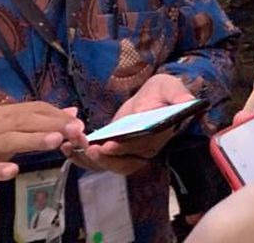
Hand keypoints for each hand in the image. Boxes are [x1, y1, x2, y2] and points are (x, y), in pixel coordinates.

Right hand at [0, 102, 85, 208]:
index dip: (56, 114)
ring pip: (8, 141)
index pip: (33, 109)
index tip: (79, 123)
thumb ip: (39, 122)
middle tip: (75, 130)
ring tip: (55, 141)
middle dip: (52, 124)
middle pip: (24, 121)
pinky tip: (14, 171)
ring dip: (33, 140)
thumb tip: (72, 111)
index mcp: (2, 115)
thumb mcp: (9, 133)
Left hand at [63, 74, 193, 175]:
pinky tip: (66, 146)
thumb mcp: (170, 87)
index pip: (142, 148)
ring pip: (108, 166)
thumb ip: (178, 95)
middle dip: (103, 159)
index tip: (109, 144)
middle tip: (87, 147)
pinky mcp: (114, 150)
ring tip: (70, 145)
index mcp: (158, 136)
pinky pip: (98, 161)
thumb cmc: (163, 91)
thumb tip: (187, 102)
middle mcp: (144, 150)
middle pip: (123, 164)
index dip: (124, 149)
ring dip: (88, 159)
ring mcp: (128, 153)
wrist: (153, 96)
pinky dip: (81, 157)